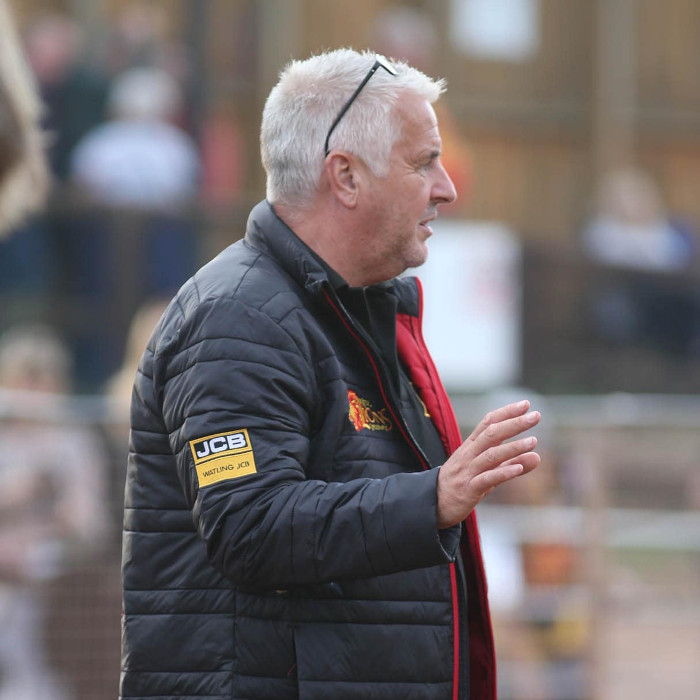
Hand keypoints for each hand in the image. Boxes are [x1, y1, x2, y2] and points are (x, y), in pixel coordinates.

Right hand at [437, 400, 540, 527]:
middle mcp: (469, 455)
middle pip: (491, 434)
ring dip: (512, 447)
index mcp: (471, 446)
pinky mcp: (468, 490)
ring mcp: (468, 471)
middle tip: (536, 416)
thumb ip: (511, 462)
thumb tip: (537, 456)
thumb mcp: (488, 471)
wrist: (433, 503)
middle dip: (514, 424)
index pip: (488, 423)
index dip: (506, 412)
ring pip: (491, 455)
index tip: (526, 404)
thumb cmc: (462, 484)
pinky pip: (487, 479)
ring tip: (533, 441)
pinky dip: (503, 472)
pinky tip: (519, 468)